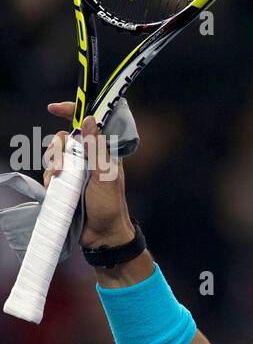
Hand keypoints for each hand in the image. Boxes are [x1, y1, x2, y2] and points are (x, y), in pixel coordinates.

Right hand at [44, 105, 133, 246]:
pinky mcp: (65, 184)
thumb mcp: (105, 175)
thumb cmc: (111, 205)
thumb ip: (96, 148)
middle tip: (60, 165)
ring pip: (54, 155)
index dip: (72, 112)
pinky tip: (56, 188)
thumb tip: (89, 120)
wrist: (103, 235)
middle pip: (63, 139)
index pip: (88, 124)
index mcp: (103, 151)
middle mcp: (87, 158)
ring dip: (53, 165)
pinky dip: (50, 179)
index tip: (54, 108)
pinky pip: (50, 173)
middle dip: (57, 148)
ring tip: (60, 179)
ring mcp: (75, 171)